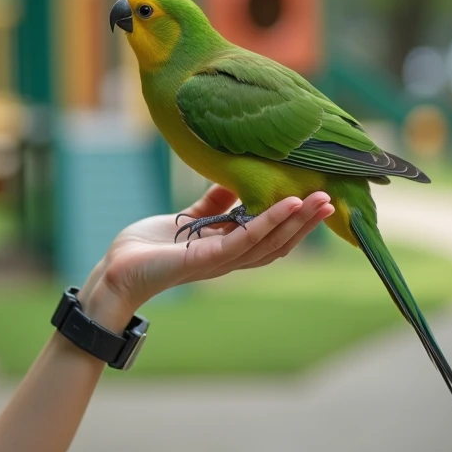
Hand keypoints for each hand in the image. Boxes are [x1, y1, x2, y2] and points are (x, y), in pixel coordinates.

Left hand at [77, 185, 334, 330]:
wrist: (117, 269)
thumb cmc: (149, 247)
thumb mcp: (187, 220)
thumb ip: (211, 206)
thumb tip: (231, 183)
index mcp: (228, 249)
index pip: (273, 238)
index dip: (297, 222)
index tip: (317, 199)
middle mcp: (230, 258)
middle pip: (280, 242)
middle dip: (308, 223)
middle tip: (334, 199)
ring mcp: (220, 260)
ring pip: (270, 242)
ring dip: (298, 221)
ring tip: (321, 200)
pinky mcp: (205, 258)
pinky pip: (244, 238)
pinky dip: (268, 221)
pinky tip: (287, 204)